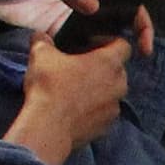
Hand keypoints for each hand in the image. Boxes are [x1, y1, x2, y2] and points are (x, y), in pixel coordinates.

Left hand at [0, 0, 164, 51]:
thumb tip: (94, 6)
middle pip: (126, 7)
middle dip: (142, 25)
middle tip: (145, 49)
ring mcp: (77, 14)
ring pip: (111, 27)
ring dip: (123, 43)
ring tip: (127, 61)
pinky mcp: (65, 31)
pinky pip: (91, 43)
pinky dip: (101, 54)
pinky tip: (103, 67)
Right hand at [9, 32, 133, 164]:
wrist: (49, 126)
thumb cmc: (49, 86)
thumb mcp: (41, 54)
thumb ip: (44, 40)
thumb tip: (42, 37)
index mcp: (109, 63)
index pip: (122, 45)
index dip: (107, 40)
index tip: (89, 43)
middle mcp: (119, 85)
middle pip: (117, 69)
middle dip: (100, 65)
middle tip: (78, 64)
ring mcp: (115, 107)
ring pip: (112, 91)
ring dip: (98, 87)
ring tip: (75, 86)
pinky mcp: (108, 125)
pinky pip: (105, 111)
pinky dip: (94, 107)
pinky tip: (75, 106)